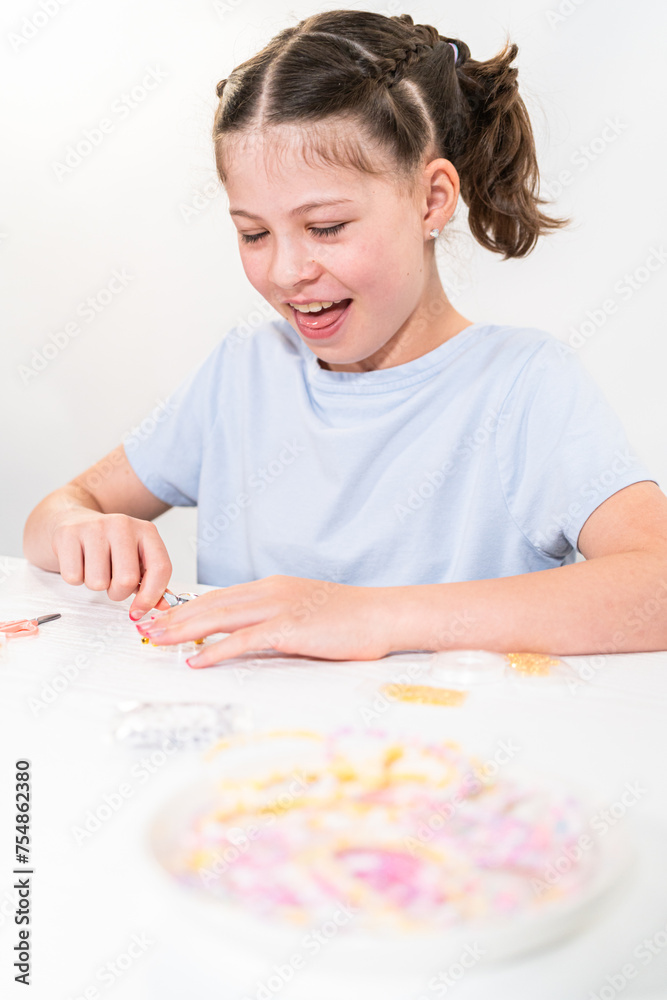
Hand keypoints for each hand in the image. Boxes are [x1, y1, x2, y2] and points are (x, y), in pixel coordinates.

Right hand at [51, 509, 171, 617]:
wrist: (73, 519)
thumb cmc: (109, 544)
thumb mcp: (136, 557)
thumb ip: (152, 582)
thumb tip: (163, 605)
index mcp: (147, 531)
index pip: (160, 568)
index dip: (151, 596)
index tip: (139, 610)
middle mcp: (123, 525)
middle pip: (126, 580)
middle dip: (117, 593)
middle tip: (111, 582)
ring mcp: (95, 527)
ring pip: (98, 583)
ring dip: (96, 585)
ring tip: (95, 568)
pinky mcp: (68, 534)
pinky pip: (73, 577)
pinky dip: (76, 578)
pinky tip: (79, 561)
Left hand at [134, 574, 400, 666]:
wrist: (385, 615)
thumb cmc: (351, 620)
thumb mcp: (306, 613)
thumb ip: (276, 622)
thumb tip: (247, 641)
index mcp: (273, 588)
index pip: (220, 597)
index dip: (187, 607)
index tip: (162, 617)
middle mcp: (270, 592)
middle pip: (211, 604)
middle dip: (174, 616)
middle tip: (144, 628)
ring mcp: (279, 608)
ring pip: (220, 618)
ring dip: (184, 630)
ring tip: (156, 640)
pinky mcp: (289, 629)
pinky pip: (244, 640)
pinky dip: (216, 649)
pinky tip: (195, 659)